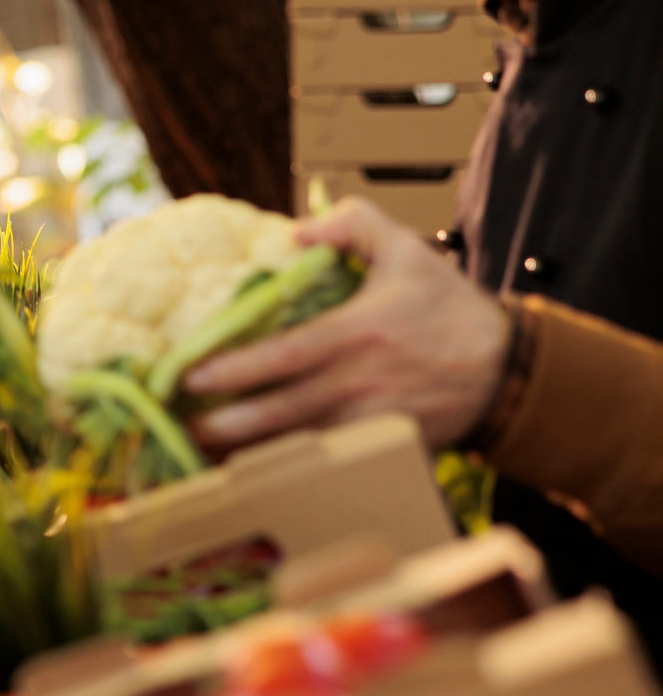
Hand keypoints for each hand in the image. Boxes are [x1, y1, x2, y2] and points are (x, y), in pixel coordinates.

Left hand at [183, 197, 509, 452]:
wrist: (511, 370)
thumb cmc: (449, 308)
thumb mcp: (407, 251)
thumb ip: (353, 225)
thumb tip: (296, 231)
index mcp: (358, 333)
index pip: (285, 355)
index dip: (236, 369)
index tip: (191, 377)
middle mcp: (360, 381)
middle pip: (282, 411)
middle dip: (229, 425)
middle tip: (183, 427)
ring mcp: (372, 419)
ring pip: (300, 443)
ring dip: (251, 452)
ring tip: (203, 452)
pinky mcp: (384, 445)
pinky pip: (329, 460)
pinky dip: (292, 467)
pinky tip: (254, 470)